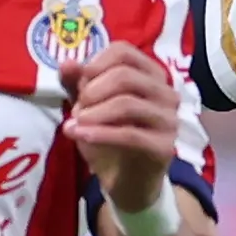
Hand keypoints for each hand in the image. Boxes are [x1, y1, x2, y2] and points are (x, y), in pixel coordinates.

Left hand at [61, 42, 179, 219]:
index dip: (96, 63)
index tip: (80, 83)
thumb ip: (77, 84)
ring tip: (75, 124)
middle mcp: (166, 92)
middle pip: (125, 75)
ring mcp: (169, 120)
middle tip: (77, 109)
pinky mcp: (164, 147)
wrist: (127, 183)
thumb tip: (66, 62)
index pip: (123, 51)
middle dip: (92, 91)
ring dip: (93, 113)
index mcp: (150, 75)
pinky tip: (79, 135)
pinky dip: (99, 134)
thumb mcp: (88, 108)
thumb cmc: (110, 139)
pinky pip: (129, 135)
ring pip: (128, 103)